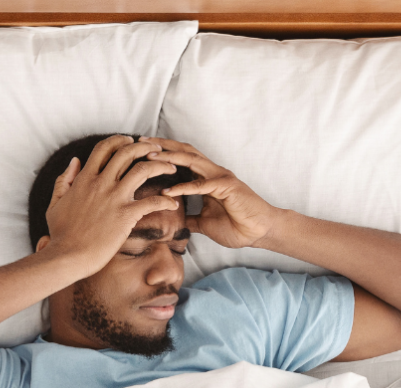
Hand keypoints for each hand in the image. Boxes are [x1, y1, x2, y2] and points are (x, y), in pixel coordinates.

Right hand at [42, 135, 180, 275]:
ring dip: (161, 165)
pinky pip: (152, 202)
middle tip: (156, 149)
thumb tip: (74, 161)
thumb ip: (64, 180)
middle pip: (127, 152)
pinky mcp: (126, 215)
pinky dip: (166, 201)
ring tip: (171, 167)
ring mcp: (114, 198)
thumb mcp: (55, 202)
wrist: (67, 256)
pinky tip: (173, 204)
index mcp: (84, 179)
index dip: (119, 140)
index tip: (130, 141)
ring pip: (143, 169)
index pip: (104, 148)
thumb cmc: (61, 234)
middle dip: (145, 146)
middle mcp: (101, 183)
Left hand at [142, 137, 280, 248]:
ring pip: (191, 161)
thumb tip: (176, 222)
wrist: (260, 232)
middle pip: (184, 151)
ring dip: (169, 158)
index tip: (141, 150)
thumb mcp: (205, 223)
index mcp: (207, 178)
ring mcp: (220, 178)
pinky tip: (167, 191)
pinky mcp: (227, 188)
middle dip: (162, 145)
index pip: (182, 158)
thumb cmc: (237, 226)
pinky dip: (183, 187)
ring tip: (149, 157)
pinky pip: (201, 186)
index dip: (163, 152)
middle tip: (140, 142)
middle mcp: (213, 172)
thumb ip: (191, 218)